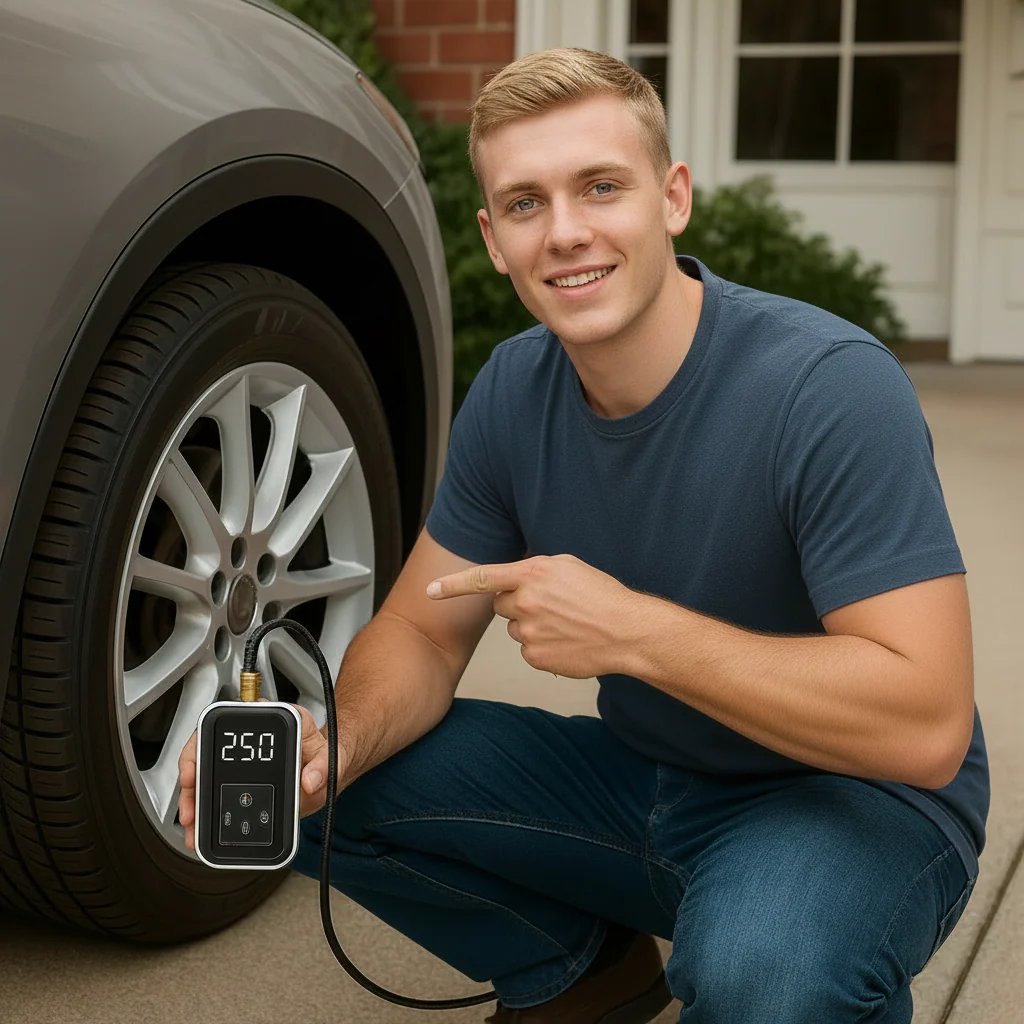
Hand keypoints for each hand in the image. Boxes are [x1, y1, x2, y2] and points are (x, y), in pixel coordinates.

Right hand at [177, 700, 346, 849]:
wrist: (330, 768)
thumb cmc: (329, 755)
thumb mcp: (334, 758)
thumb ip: (326, 766)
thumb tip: (310, 779)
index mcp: (277, 719)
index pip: (231, 724)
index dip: (202, 747)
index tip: (194, 772)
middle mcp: (256, 734)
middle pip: (208, 749)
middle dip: (190, 781)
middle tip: (190, 809)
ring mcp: (245, 757)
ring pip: (206, 772)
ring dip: (193, 800)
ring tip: (192, 826)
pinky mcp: (242, 776)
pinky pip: (215, 789)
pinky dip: (205, 808)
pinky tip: (200, 828)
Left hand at [426, 554, 639, 678]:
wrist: (627, 632)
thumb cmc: (602, 596)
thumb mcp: (568, 566)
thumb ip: (536, 569)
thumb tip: (516, 576)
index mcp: (533, 573)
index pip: (482, 578)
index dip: (452, 585)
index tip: (430, 590)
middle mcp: (526, 601)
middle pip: (500, 605)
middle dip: (516, 604)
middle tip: (548, 606)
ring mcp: (529, 632)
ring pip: (514, 629)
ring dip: (531, 626)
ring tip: (564, 624)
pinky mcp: (536, 657)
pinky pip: (527, 651)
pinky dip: (542, 647)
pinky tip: (566, 641)